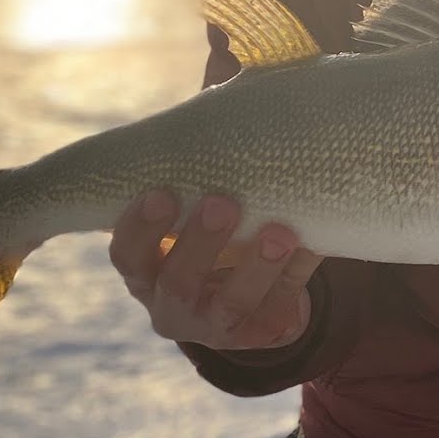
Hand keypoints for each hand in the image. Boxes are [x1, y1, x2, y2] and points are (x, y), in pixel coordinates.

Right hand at [109, 190, 322, 349]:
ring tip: (280, 233)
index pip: (128, 256)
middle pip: (178, 283)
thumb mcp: (193, 212)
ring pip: (232, 306)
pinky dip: (296, 275)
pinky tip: (310, 246)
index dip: (140, 228)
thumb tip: (221, 102)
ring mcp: (216, 328)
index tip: (161, 192)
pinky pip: (279, 308)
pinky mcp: (261, 335)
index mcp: (145, 273)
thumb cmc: (214, 234)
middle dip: (200, 244)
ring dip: (256, 268)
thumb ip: (198, 177)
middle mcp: (172, 307)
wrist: (255, 290)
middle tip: (222, 203)